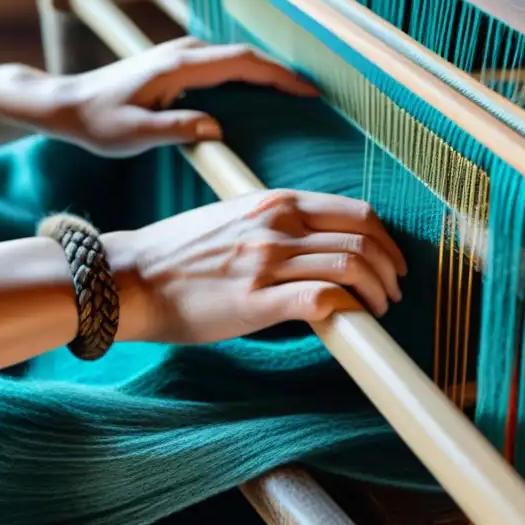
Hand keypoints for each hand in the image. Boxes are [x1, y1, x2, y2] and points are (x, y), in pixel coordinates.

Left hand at [17, 37, 317, 156]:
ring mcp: (180, 55)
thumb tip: (216, 129)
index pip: (244, 63)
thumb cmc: (96, 123)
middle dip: (283, 73)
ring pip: (236, 59)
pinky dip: (247, 75)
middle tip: (315, 96)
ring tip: (296, 95)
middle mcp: (184, 53)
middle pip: (247, 57)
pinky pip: (223, 65)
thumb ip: (175, 130)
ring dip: (266, 73)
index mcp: (180, 66)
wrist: (65, 104)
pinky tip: (258, 94)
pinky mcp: (175, 64)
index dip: (281, 76)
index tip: (310, 92)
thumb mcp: (132, 135)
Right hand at [102, 189, 406, 343]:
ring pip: (350, 267)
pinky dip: (346, 310)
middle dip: (390, 270)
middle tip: (392, 292)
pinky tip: (349, 322)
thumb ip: (278, 224)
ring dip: (376, 294)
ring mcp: (266, 261)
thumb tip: (318, 245)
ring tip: (377, 311)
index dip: (387, 241)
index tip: (393, 263)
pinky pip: (320, 300)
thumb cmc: (179, 252)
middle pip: (363, 239)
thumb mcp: (236, 218)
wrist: (132, 276)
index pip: (357, 212)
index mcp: (276, 202)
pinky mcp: (254, 301)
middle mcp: (277, 225)